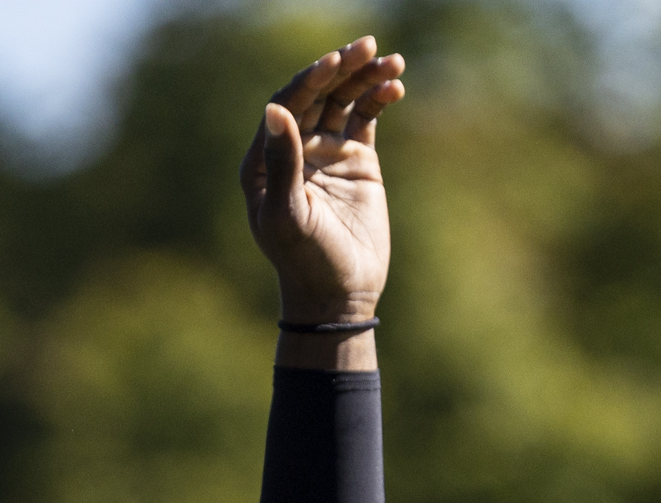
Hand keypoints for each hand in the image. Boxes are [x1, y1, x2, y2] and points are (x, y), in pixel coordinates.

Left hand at [243, 37, 404, 322]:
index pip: (288, 103)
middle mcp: (294, 148)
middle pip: (319, 94)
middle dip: (343, 68)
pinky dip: (379, 99)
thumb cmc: (304, 262)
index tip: (336, 62)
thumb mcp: (289, 215)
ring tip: (393, 62)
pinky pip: (366, 118)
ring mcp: (327, 152)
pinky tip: (394, 87)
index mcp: (266, 159)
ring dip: (366, 78)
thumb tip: (275, 109)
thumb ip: (283, 163)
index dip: (311, 80)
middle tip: (368, 46)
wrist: (338, 297)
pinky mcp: (356, 161)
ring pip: (345, 101)